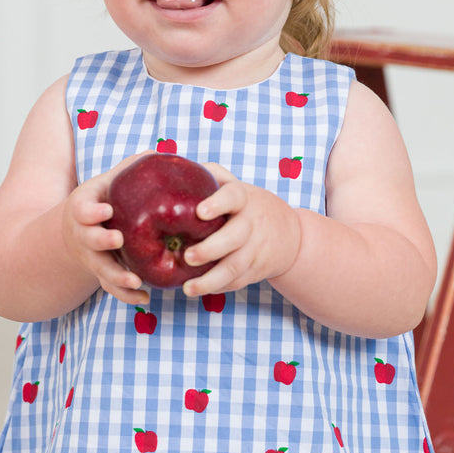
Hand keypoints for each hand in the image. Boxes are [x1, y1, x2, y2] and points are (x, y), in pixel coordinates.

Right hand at [61, 153, 151, 304]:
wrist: (78, 229)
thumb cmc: (103, 200)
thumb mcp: (109, 181)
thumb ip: (131, 168)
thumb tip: (164, 151)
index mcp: (84, 209)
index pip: (83, 209)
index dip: (92, 212)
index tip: (105, 210)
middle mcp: (84, 235)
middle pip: (89, 241)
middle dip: (101, 242)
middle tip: (118, 240)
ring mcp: (92, 258)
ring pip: (101, 271)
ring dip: (116, 277)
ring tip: (136, 281)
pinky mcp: (102, 275)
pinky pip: (112, 289)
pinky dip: (127, 296)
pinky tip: (146, 298)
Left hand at [180, 163, 301, 297]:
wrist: (288, 234)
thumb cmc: (246, 205)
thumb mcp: (233, 186)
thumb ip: (207, 176)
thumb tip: (165, 162)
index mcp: (243, 199)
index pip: (233, 197)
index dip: (218, 203)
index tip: (200, 212)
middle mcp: (250, 224)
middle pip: (234, 238)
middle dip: (210, 249)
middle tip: (187, 257)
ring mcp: (255, 249)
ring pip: (235, 267)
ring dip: (211, 279)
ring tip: (188, 288)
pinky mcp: (255, 270)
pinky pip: (236, 282)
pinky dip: (217, 288)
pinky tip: (197, 290)